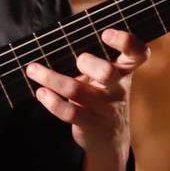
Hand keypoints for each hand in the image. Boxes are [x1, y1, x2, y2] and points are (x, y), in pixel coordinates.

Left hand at [25, 28, 148, 170]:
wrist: (108, 137)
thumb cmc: (102, 95)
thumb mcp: (106, 76)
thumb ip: (94, 57)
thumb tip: (59, 36)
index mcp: (125, 70)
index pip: (137, 53)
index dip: (125, 41)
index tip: (105, 33)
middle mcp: (118, 89)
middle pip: (107, 73)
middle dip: (87, 62)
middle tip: (76, 60)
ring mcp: (105, 108)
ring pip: (77, 91)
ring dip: (51, 78)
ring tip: (32, 69)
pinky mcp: (90, 124)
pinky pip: (69, 112)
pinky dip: (52, 101)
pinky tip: (41, 92)